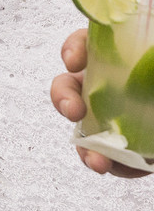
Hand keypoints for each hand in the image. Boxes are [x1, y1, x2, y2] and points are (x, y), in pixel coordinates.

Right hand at [51, 27, 149, 176]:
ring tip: (95, 161)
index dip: (75, 48)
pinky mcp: (129, 148)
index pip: (91, 43)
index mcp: (128, 57)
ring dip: (82, 143)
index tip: (74, 61)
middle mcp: (116, 83)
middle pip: (75, 83)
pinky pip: (109, 155)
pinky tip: (112, 167)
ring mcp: (118, 116)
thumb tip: (151, 65)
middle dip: (64, 96)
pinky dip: (107, 163)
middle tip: (72, 110)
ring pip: (85, 125)